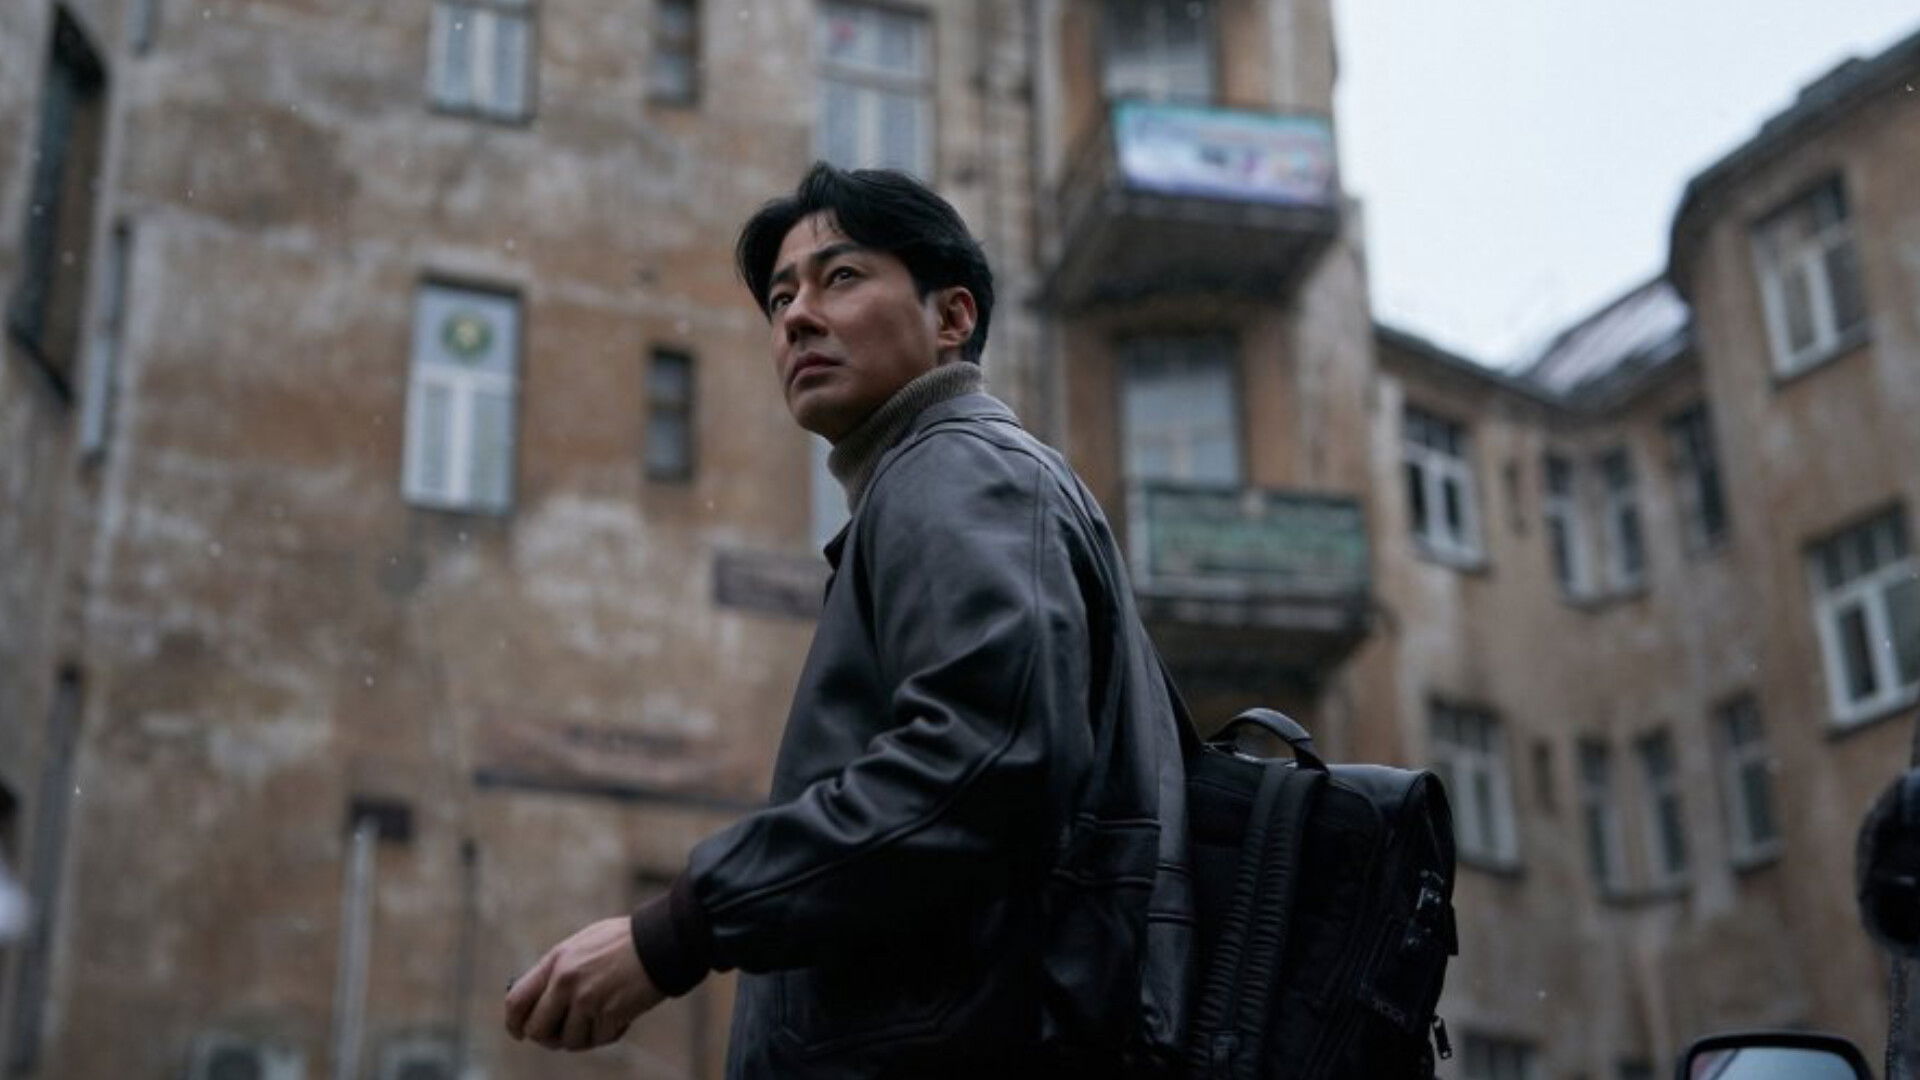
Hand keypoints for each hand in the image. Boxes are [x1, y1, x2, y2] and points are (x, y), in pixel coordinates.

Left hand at [504, 917, 666, 1050]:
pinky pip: (598, 1040)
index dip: (514, 1023)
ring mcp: (587, 999)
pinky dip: (609, 1033)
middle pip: (537, 1030)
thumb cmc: (625, 941)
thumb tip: (542, 1000)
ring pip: (569, 1041)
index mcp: (556, 961)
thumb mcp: (583, 945)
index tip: (520, 1033)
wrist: (661, 941)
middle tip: (563, 1035)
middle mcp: (565, 982)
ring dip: (584, 1036)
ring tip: (601, 1019)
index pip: (517, 1001)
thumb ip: (560, 970)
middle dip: (549, 1038)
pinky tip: (622, 1016)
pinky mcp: (609, 1014)